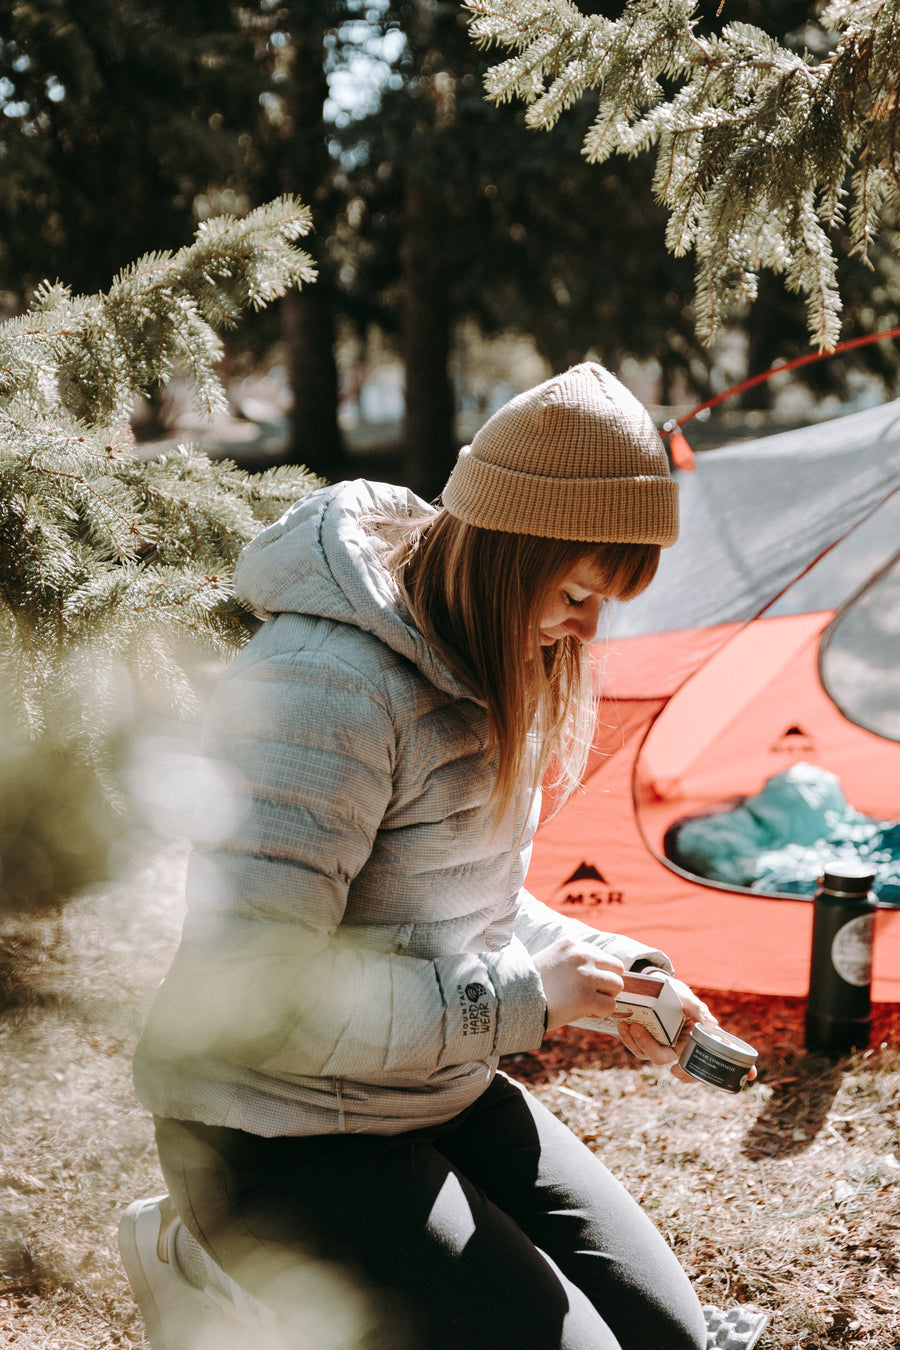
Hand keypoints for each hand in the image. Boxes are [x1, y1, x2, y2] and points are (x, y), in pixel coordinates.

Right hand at [534, 937, 624, 1031]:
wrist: (512, 1001)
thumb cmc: (534, 985)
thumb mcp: (554, 960)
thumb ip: (578, 960)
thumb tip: (607, 974)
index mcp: (573, 944)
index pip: (604, 957)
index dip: (597, 974)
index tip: (580, 984)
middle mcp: (581, 955)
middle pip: (616, 969)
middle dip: (606, 984)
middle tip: (588, 994)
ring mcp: (584, 975)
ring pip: (617, 986)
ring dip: (605, 997)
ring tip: (584, 1002)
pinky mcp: (585, 997)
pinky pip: (610, 1006)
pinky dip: (599, 1012)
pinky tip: (581, 1011)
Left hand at [617, 973, 756, 1083]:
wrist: (661, 985)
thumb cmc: (679, 994)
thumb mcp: (688, 999)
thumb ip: (698, 1009)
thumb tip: (710, 1022)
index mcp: (690, 1042)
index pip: (693, 1066)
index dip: (687, 1075)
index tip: (675, 1070)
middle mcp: (674, 1047)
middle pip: (661, 1058)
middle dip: (647, 1046)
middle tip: (637, 1028)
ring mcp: (658, 1044)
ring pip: (645, 1053)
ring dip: (633, 1042)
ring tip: (625, 1025)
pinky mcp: (645, 1039)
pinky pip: (635, 1045)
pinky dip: (627, 1037)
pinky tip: (622, 1025)